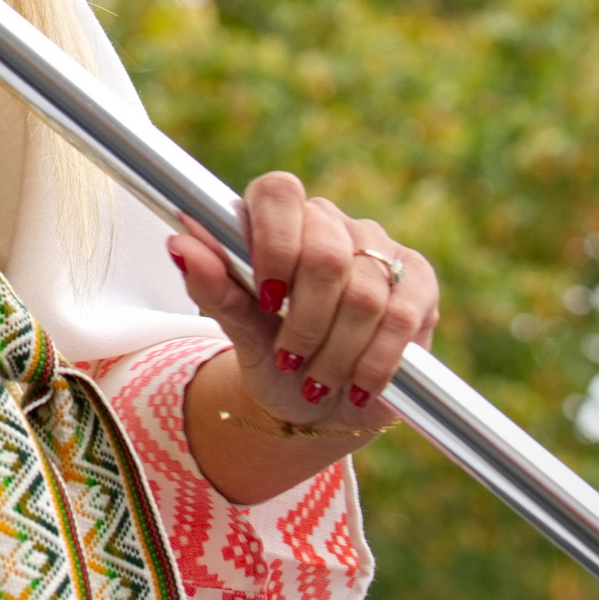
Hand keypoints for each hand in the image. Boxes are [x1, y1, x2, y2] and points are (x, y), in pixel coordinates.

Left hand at [169, 170, 438, 430]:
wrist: (321, 406)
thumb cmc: (274, 358)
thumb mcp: (239, 330)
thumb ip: (212, 286)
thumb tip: (179, 243)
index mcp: (279, 218)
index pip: (278, 193)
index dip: (274, 245)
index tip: (267, 300)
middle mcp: (332, 222)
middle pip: (326, 256)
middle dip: (305, 322)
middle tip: (291, 358)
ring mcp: (381, 248)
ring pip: (364, 294)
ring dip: (336, 351)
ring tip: (317, 380)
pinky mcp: (420, 282)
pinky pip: (401, 317)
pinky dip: (374, 361)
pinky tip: (357, 384)